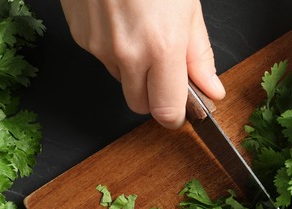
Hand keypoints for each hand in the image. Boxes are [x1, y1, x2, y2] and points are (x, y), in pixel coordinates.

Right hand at [60, 0, 225, 128]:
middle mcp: (126, 54)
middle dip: (154, 95)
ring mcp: (98, 47)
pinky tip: (121, 20)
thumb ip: (199, 56)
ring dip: (133, 69)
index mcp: (161, 48)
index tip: (183, 108)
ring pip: (119, 79)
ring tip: (142, 30)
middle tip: (165, 68)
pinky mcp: (80, 37)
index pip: (165, 112)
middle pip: (139, 105)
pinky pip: (102, 57)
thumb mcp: (189, 9)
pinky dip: (113, 48)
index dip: (176, 115)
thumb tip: (211, 90)